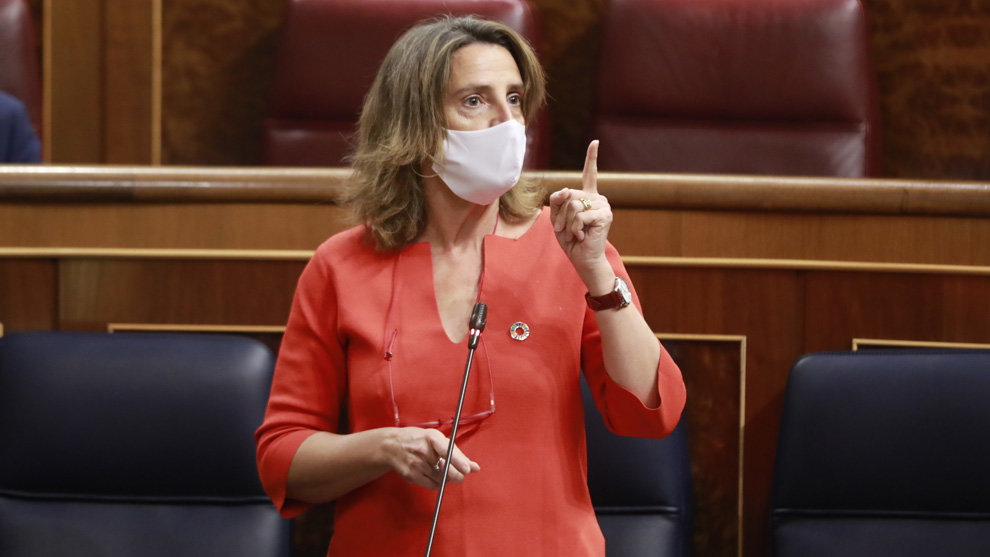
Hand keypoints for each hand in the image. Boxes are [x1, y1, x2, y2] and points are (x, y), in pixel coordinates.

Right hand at [383, 427, 479, 489]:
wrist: (391, 445)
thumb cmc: (418, 440)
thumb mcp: (436, 439)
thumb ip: (457, 453)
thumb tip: (475, 467)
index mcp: (431, 437)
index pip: (446, 450)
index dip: (458, 460)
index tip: (467, 469)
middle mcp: (422, 450)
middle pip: (446, 469)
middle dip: (456, 475)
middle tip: (460, 475)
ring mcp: (416, 464)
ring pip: (441, 479)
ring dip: (445, 477)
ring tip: (440, 469)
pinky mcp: (411, 475)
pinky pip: (432, 485)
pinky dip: (437, 482)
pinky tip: (433, 474)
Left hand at [549, 140, 612, 275]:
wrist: (583, 259)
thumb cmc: (570, 239)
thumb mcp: (557, 217)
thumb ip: (557, 201)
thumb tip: (566, 190)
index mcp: (588, 197)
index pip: (590, 174)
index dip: (592, 157)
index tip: (595, 142)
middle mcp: (598, 198)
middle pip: (569, 194)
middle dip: (561, 214)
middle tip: (566, 230)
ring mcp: (603, 206)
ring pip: (573, 205)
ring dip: (568, 223)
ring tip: (575, 234)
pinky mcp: (605, 215)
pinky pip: (579, 215)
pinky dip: (574, 228)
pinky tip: (581, 236)